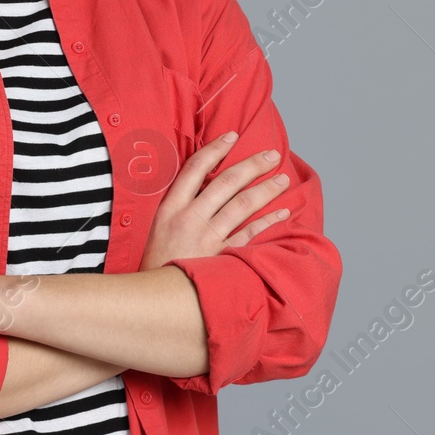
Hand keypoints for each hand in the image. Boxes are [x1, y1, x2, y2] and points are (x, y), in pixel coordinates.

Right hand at [139, 132, 292, 271]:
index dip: (216, 149)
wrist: (152, 298)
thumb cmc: (156, 259)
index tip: (233, 136)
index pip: (195, 168)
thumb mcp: (158, 224)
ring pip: (242, 205)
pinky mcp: (220, 258)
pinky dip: (267, 222)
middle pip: (226, 182)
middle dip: (252, 165)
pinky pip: (249, 235)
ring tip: (283, 178)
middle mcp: (189, 218)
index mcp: (171, 206)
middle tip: (272, 154)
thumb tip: (206, 179)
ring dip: (266, 190)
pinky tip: (283, 212)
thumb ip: (180, 202)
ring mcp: (206, 238)